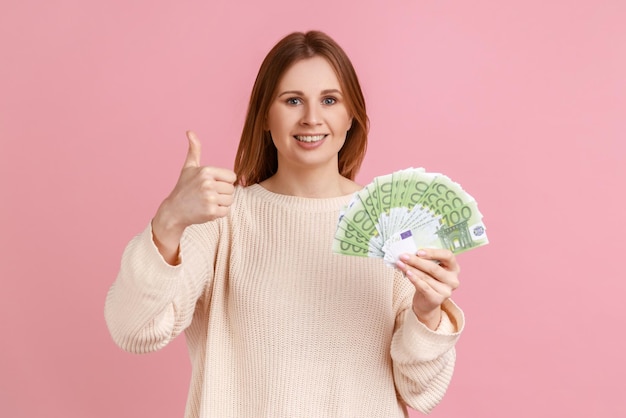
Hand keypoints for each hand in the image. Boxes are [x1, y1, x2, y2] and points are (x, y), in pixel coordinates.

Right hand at [152, 131, 236, 262]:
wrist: (174, 211)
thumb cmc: (183, 188)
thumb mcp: (189, 167)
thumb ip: (194, 150)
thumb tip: (189, 131)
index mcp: (206, 171)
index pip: (232, 176)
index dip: (224, 181)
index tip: (212, 185)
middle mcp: (208, 183)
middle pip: (232, 189)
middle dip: (222, 193)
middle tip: (208, 196)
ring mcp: (210, 198)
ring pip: (230, 200)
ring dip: (221, 203)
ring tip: (207, 202)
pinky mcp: (211, 212)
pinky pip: (226, 211)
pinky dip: (218, 213)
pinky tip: (207, 210)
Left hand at [395, 248, 459, 329]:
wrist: (426, 302)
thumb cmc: (428, 280)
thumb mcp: (430, 269)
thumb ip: (426, 260)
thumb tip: (411, 252)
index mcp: (454, 268)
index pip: (448, 256)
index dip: (433, 253)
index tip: (418, 251)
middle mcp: (453, 280)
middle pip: (434, 268)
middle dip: (416, 261)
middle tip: (403, 256)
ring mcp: (446, 291)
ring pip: (426, 277)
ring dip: (411, 269)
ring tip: (400, 263)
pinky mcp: (437, 299)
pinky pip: (423, 287)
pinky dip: (414, 279)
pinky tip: (407, 273)